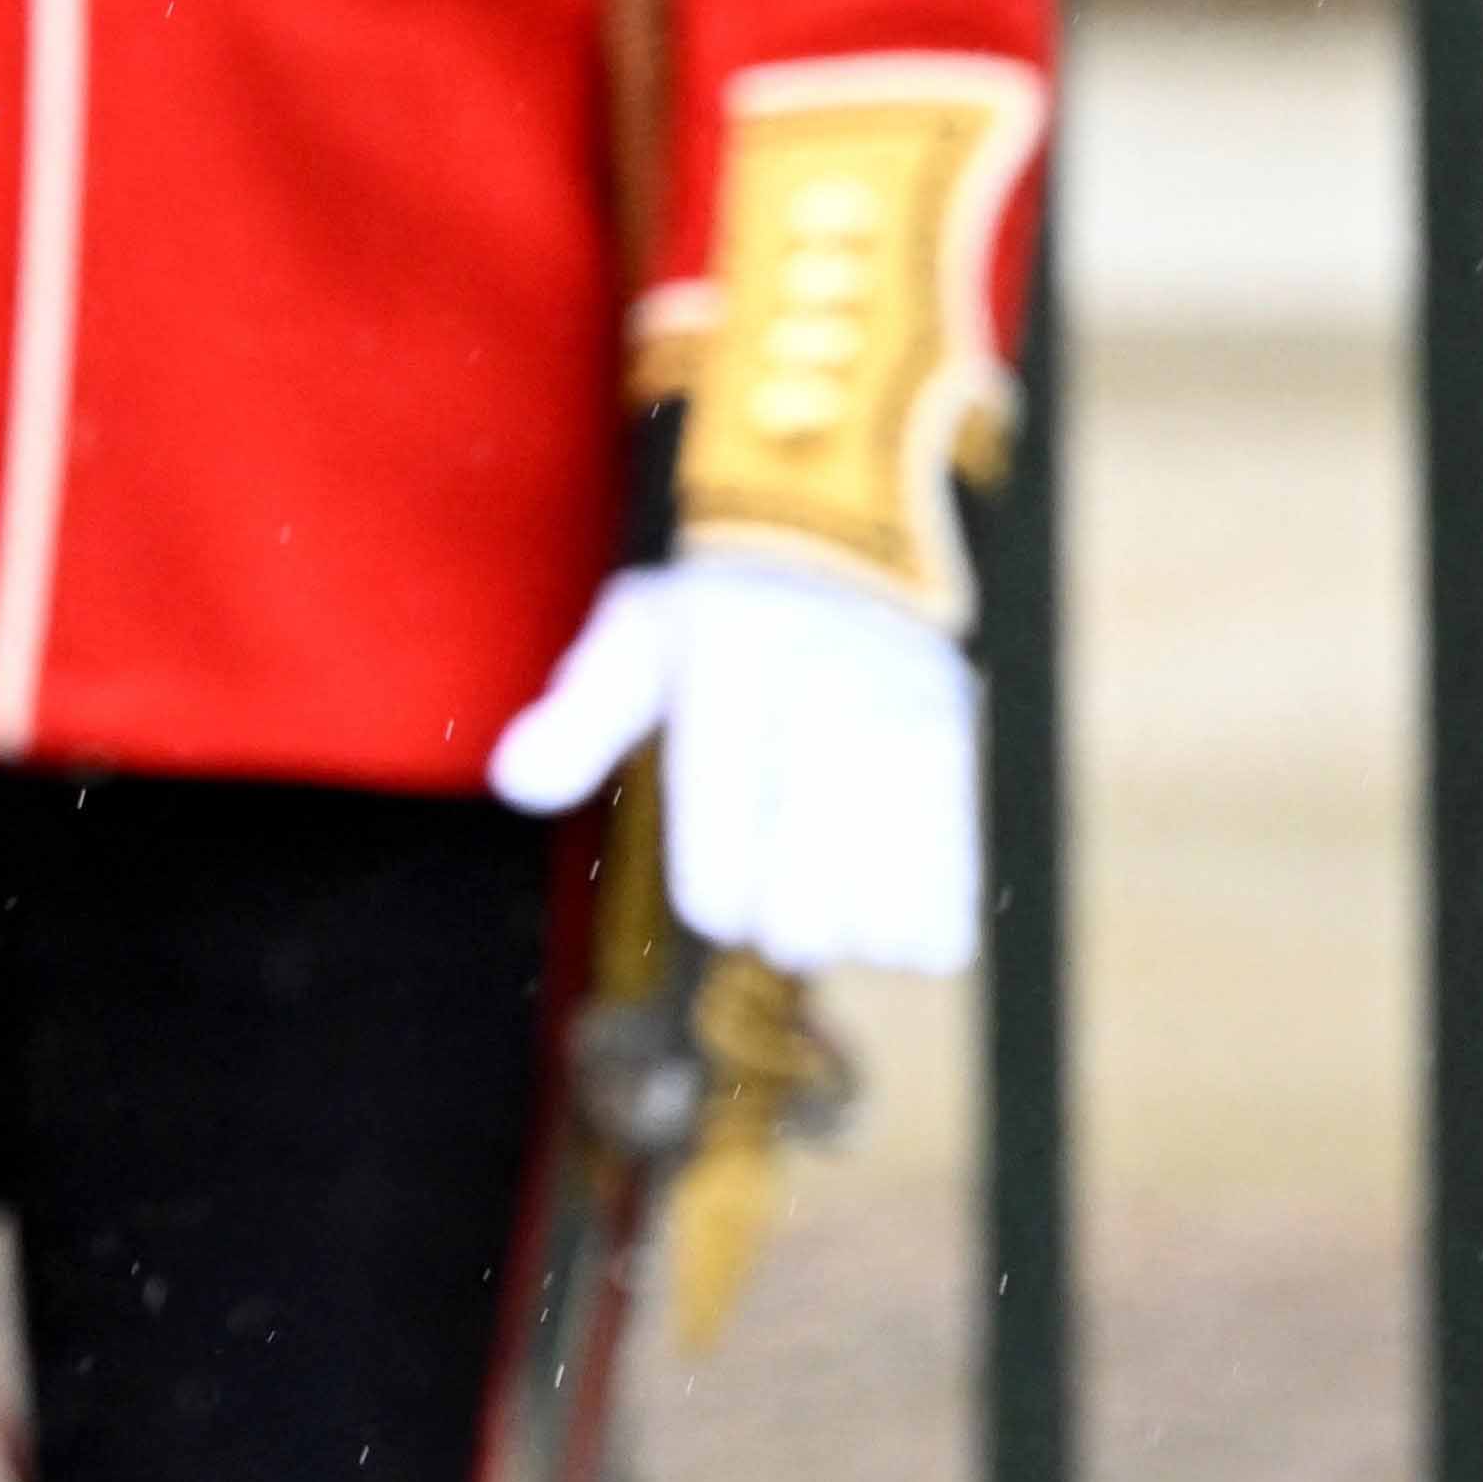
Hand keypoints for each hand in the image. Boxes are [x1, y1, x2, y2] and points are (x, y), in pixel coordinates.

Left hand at [487, 550, 980, 975]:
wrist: (852, 551)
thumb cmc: (720, 617)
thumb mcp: (637, 639)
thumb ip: (576, 718)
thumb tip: (514, 783)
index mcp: (731, 676)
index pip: (718, 874)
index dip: (715, 898)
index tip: (718, 876)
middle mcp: (826, 700)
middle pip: (797, 919)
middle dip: (777, 923)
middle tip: (777, 883)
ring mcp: (909, 732)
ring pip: (879, 923)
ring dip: (850, 930)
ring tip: (835, 884)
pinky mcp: (967, 763)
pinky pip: (948, 911)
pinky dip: (917, 929)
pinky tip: (891, 891)